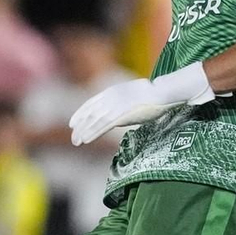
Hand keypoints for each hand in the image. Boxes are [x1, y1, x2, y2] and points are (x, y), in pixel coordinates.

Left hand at [68, 62, 215, 145]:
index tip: (73, 123)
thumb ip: (120, 105)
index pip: (90, 104)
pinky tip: (86, 140)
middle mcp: (109, 98)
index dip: (80, 114)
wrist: (162, 92)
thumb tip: (115, 116)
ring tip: (76, 142)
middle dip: (80, 127)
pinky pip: (102, 126)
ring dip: (83, 133)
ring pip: (94, 121)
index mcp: (112, 92)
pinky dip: (92, 133)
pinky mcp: (121, 115)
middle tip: (73, 138)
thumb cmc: (152, 95)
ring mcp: (114, 106)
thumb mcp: (131, 96)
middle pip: (90, 114)